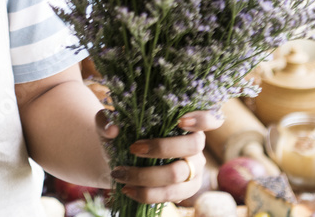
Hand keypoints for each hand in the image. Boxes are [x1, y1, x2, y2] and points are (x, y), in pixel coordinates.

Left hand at [96, 108, 223, 203]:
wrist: (119, 160)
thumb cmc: (121, 136)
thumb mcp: (110, 124)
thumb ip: (106, 120)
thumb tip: (113, 129)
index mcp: (185, 122)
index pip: (208, 118)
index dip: (201, 119)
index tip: (180, 120)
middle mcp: (195, 144)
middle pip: (193, 145)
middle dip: (162, 148)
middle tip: (133, 149)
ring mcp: (194, 169)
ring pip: (178, 174)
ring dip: (146, 176)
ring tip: (120, 174)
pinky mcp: (186, 190)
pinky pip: (171, 195)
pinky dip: (147, 194)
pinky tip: (127, 189)